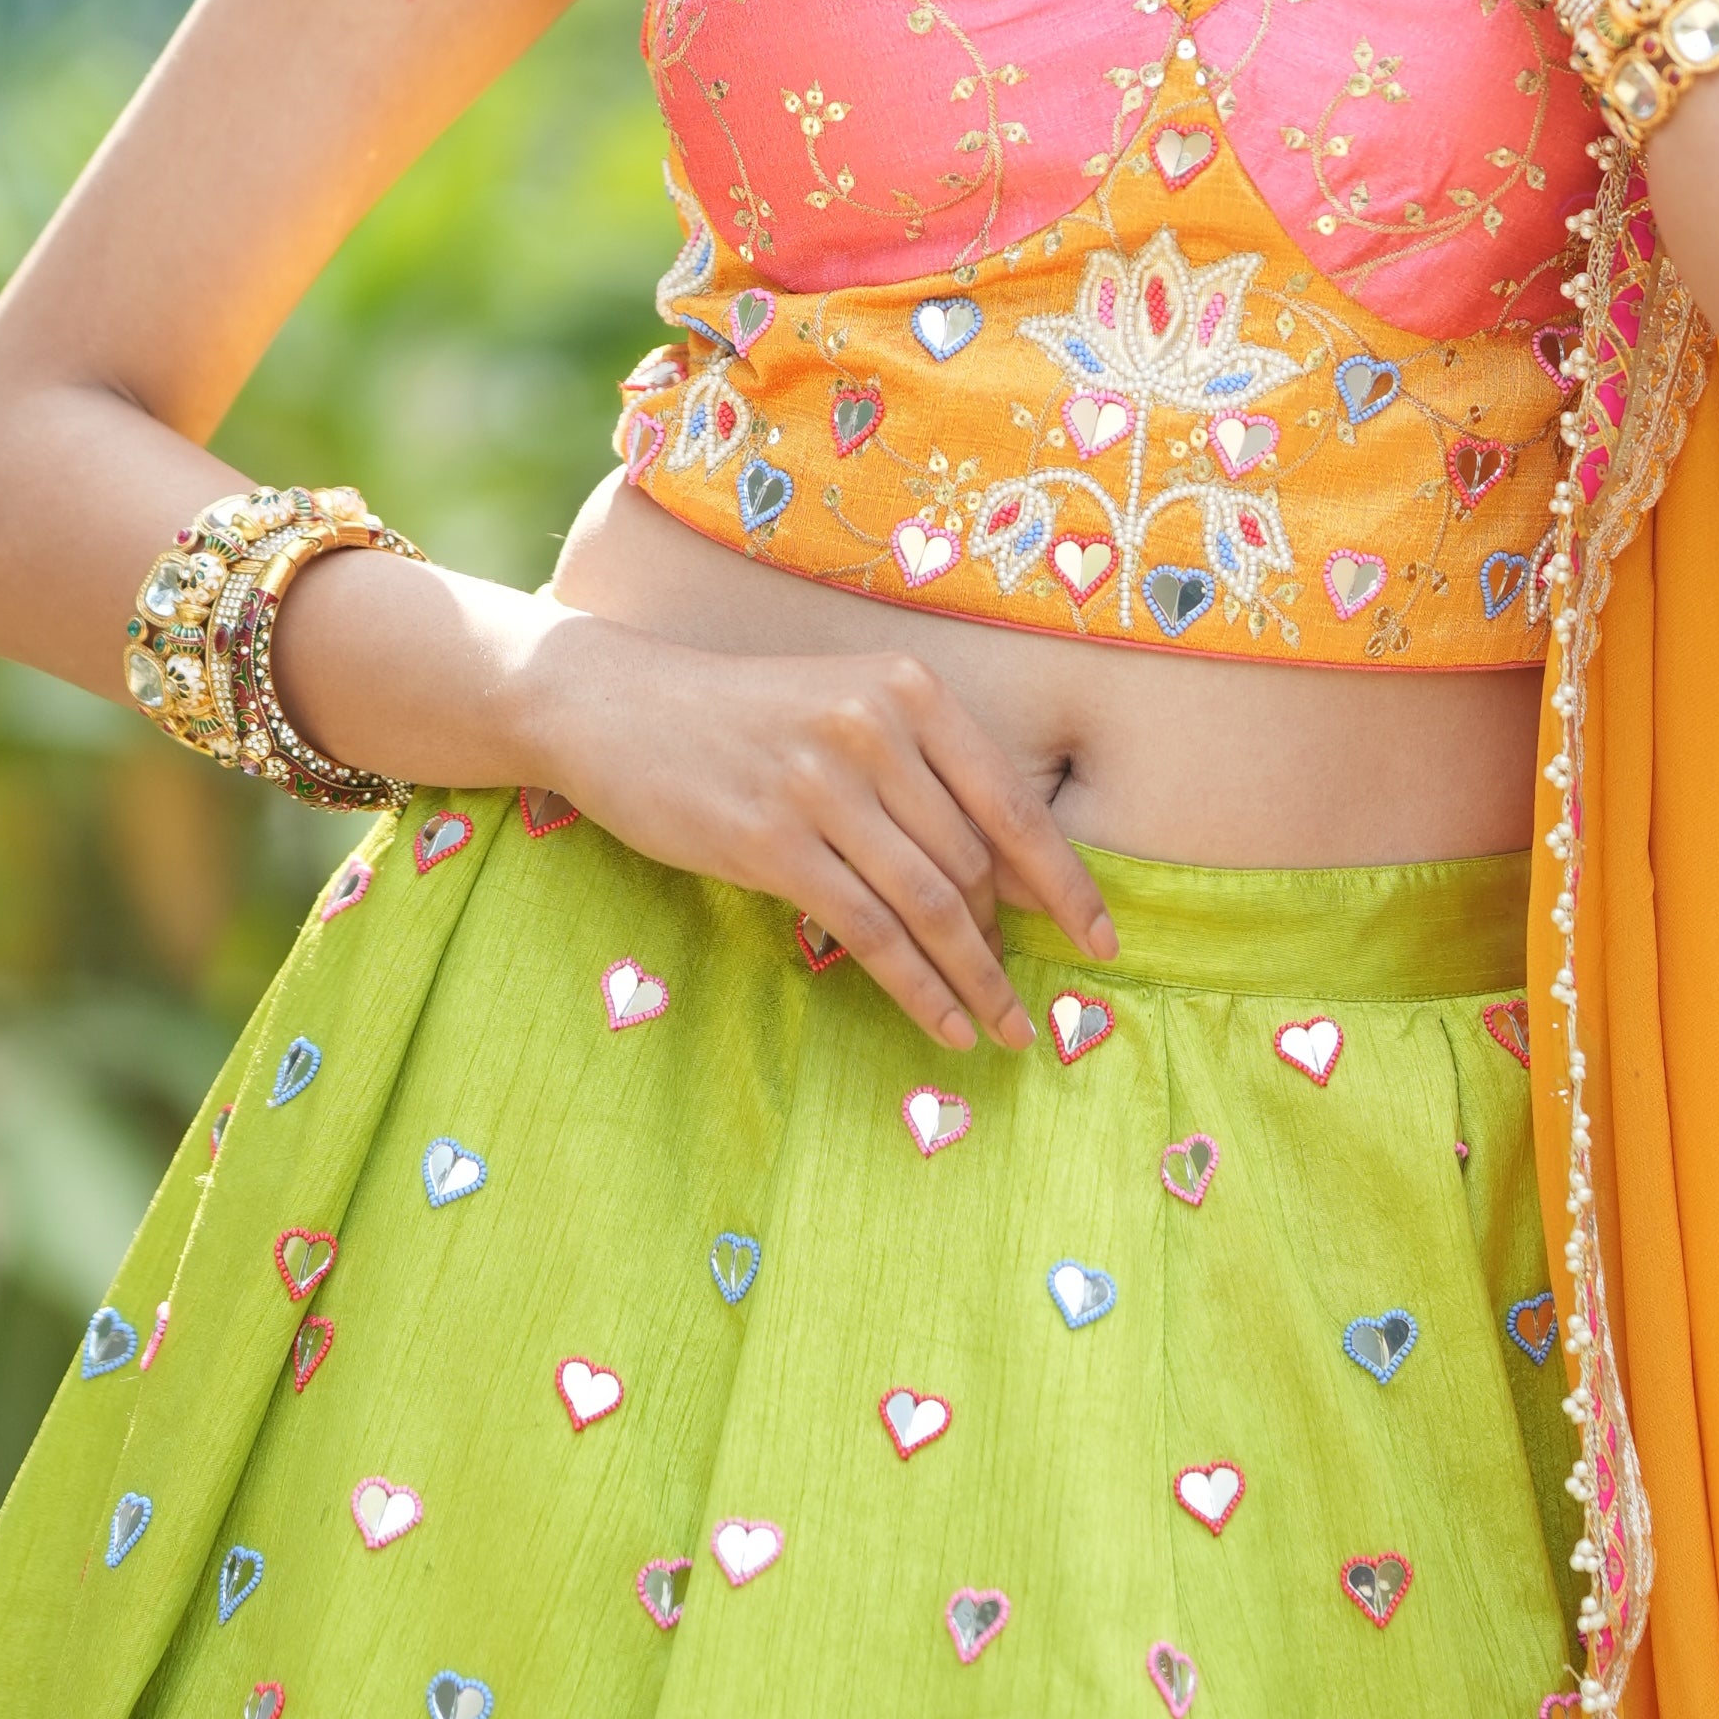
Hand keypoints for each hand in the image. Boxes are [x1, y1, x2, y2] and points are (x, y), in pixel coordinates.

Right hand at [533, 619, 1117, 1057]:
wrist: (615, 704)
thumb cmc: (741, 716)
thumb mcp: (846, 709)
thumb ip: (926, 776)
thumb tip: (1015, 878)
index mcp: (910, 689)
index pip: (1013, 801)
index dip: (1066, 881)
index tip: (1103, 940)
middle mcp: (875, 727)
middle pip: (973, 860)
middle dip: (1011, 943)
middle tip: (1030, 1003)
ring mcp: (821, 784)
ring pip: (930, 903)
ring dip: (975, 979)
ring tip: (1002, 1029)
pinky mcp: (769, 841)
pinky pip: (868, 931)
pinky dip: (916, 987)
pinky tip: (941, 1024)